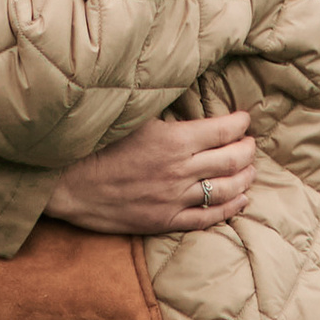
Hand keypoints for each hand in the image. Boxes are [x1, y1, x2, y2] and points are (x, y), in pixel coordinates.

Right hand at [47, 108, 256, 236]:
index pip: (223, 131)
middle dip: (247, 150)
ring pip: (225, 190)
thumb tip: (185, 99)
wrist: (68, 184)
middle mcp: (180, 171)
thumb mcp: (133, 117)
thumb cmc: (96, 144)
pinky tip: (241, 201)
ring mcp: (174, 199)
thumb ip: (163, 111)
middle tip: (250, 143)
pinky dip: (229, 209)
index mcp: (174, 140)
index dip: (239, 124)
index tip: (244, 119)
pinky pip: (207, 218)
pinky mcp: (165, 221)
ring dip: (244, 178)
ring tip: (250, 170)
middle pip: (231, 161)